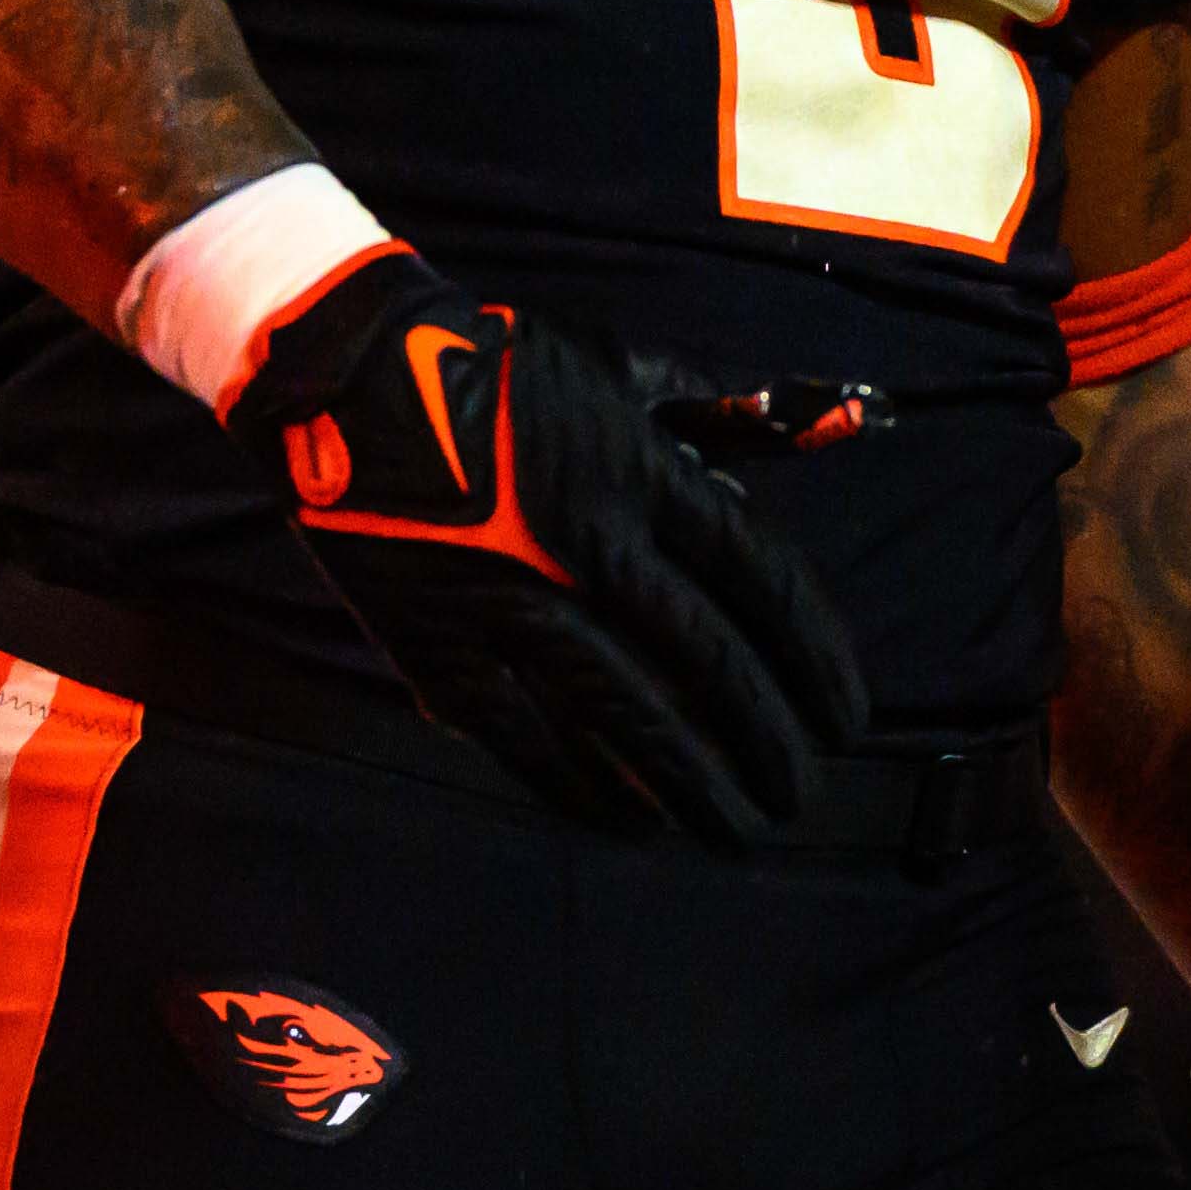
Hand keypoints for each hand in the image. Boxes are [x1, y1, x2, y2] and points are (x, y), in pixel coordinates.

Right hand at [258, 260, 874, 849]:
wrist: (346, 370)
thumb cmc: (491, 361)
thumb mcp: (613, 366)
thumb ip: (711, 409)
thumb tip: (817, 419)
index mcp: (640, 471)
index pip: (757, 578)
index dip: (812, 656)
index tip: (845, 716)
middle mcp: (588, 545)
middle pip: (706, 659)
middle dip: (765, 739)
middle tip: (800, 793)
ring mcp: (511, 601)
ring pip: (624, 712)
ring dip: (691, 781)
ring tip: (736, 827)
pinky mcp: (440, 643)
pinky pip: (523, 734)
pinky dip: (581, 785)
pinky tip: (630, 821)